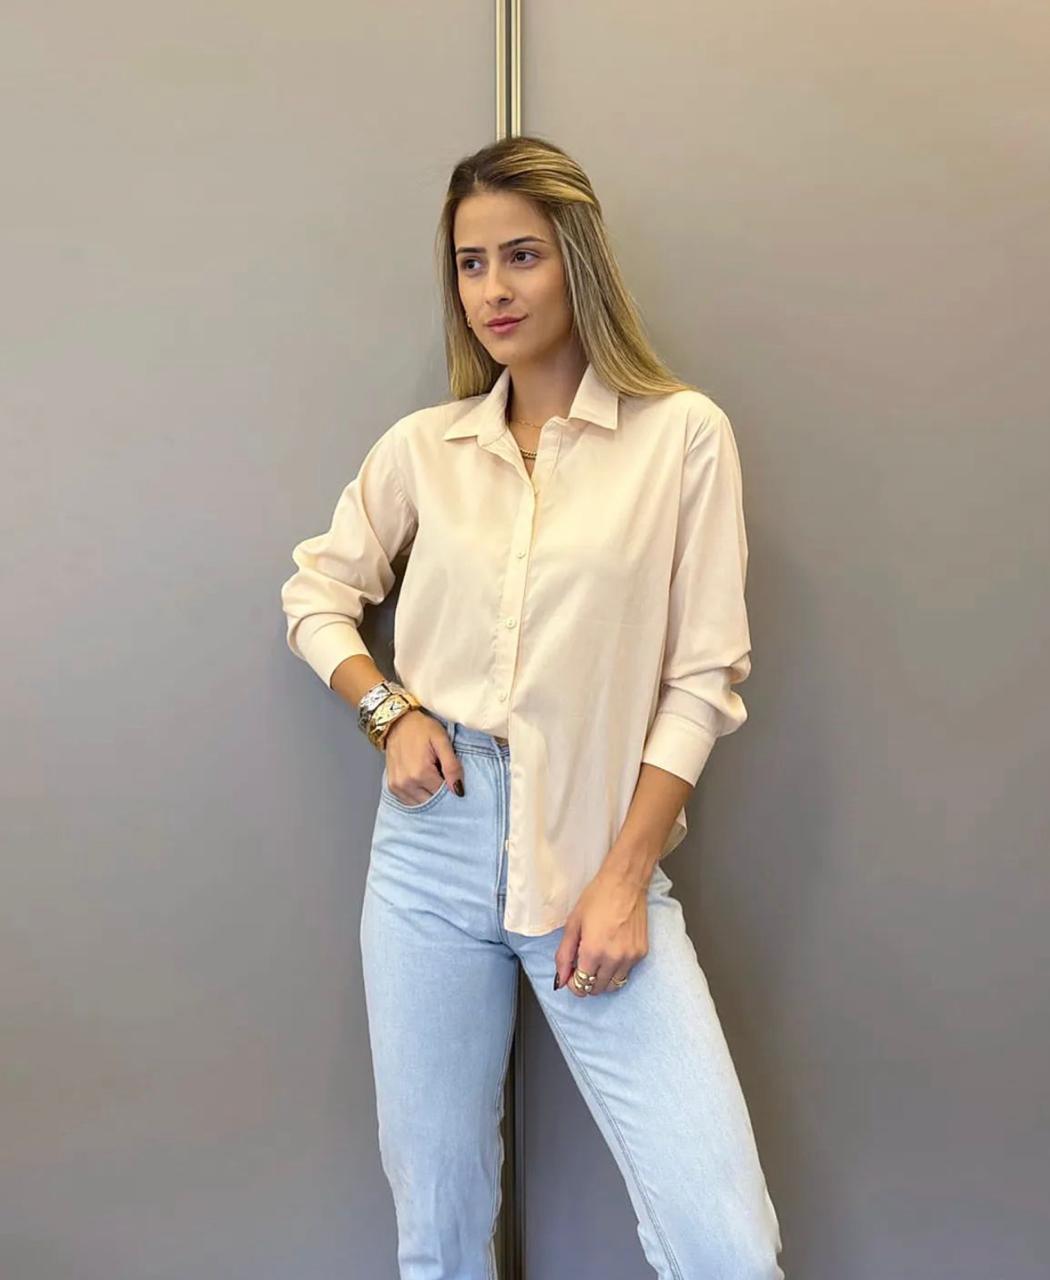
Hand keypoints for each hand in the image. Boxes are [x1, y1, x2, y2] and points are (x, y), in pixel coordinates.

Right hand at [383, 710, 464, 803]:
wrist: (398, 722)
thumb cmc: (421, 728)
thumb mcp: (442, 741)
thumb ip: (452, 766)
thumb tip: (458, 790)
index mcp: (421, 773)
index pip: (444, 794)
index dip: (452, 785)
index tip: (452, 775)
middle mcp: (407, 783)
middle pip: (433, 801)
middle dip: (441, 792)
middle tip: (442, 774)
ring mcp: (397, 786)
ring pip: (421, 803)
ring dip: (429, 794)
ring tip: (432, 776)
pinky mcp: (392, 787)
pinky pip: (409, 801)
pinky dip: (418, 796)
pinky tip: (422, 782)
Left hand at [553, 865, 648, 996]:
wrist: (625, 883)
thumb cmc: (596, 899)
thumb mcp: (572, 925)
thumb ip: (564, 955)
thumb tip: (561, 979)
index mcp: (593, 952)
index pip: (581, 986)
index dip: (572, 984)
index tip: (571, 974)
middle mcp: (613, 959)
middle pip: (597, 989)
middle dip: (586, 983)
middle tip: (582, 967)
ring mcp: (630, 958)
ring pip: (613, 985)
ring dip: (602, 980)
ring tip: (597, 963)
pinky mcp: (642, 953)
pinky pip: (626, 973)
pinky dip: (616, 970)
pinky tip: (611, 953)